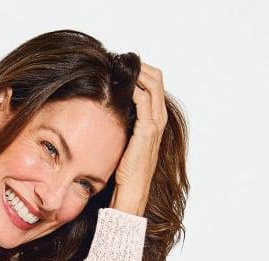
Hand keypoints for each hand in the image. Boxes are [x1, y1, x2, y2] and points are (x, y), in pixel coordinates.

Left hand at [111, 61, 168, 215]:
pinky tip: (119, 84)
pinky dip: (133, 87)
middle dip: (139, 66)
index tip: (121, 65)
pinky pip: (144, 99)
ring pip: (153, 84)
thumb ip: (124, 122)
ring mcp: (155, 124)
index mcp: (155, 120)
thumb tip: (109, 106)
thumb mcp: (125, 140)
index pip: (154, 83)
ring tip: (119, 66)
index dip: (140, 71)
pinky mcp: (148, 130)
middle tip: (119, 60)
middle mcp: (159, 118)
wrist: (131, 192)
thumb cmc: (125, 170)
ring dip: (136, 72)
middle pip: (156, 77)